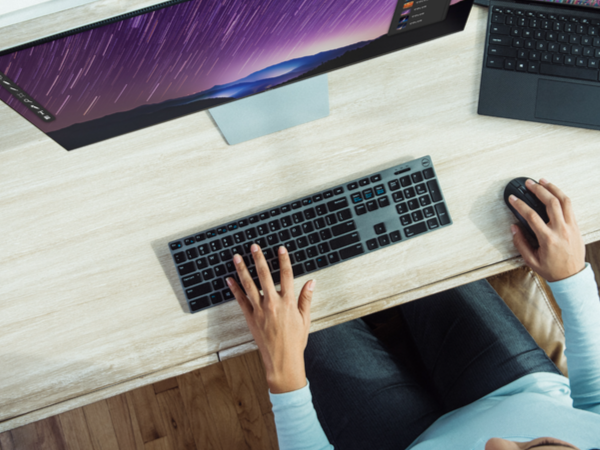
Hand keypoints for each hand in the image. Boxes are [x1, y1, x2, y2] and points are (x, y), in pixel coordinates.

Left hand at [227, 244, 314, 392]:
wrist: (282, 361)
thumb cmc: (295, 341)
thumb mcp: (305, 319)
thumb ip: (306, 299)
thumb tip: (311, 282)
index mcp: (288, 303)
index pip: (286, 276)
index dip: (284, 260)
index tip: (280, 249)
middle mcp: (273, 304)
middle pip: (265, 276)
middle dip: (259, 259)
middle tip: (254, 247)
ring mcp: (260, 310)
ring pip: (249, 285)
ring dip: (242, 269)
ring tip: (237, 257)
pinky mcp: (250, 318)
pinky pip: (241, 300)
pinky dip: (234, 289)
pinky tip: (229, 279)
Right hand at [509, 178, 584, 281]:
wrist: (572, 276)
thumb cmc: (552, 269)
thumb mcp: (530, 260)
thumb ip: (520, 243)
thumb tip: (514, 227)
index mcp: (548, 239)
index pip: (532, 216)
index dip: (520, 205)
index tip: (513, 199)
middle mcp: (561, 230)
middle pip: (551, 203)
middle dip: (538, 190)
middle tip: (529, 184)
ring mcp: (571, 227)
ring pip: (564, 201)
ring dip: (553, 189)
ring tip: (543, 181)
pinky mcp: (576, 226)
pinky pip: (570, 207)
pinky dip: (562, 196)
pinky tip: (554, 192)